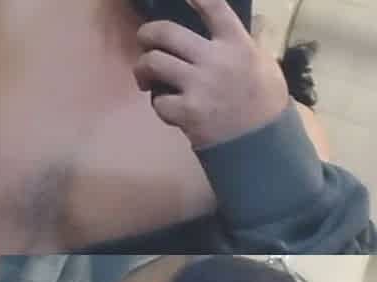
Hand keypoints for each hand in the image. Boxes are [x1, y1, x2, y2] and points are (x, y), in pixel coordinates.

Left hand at [134, 0, 289, 148]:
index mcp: (236, 44)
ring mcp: (199, 86)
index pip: (214, 7)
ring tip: (145, 78)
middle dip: (146, 34)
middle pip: (166, 32)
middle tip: (144, 42)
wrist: (261, 142)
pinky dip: (159, 104)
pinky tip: (168, 107)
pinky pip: (158, 101)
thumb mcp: (263, 63)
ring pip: (152, 63)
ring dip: (142, 69)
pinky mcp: (187, 111)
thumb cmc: (264, 101)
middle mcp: (215, 59)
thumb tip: (246, 20)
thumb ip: (247, 41)